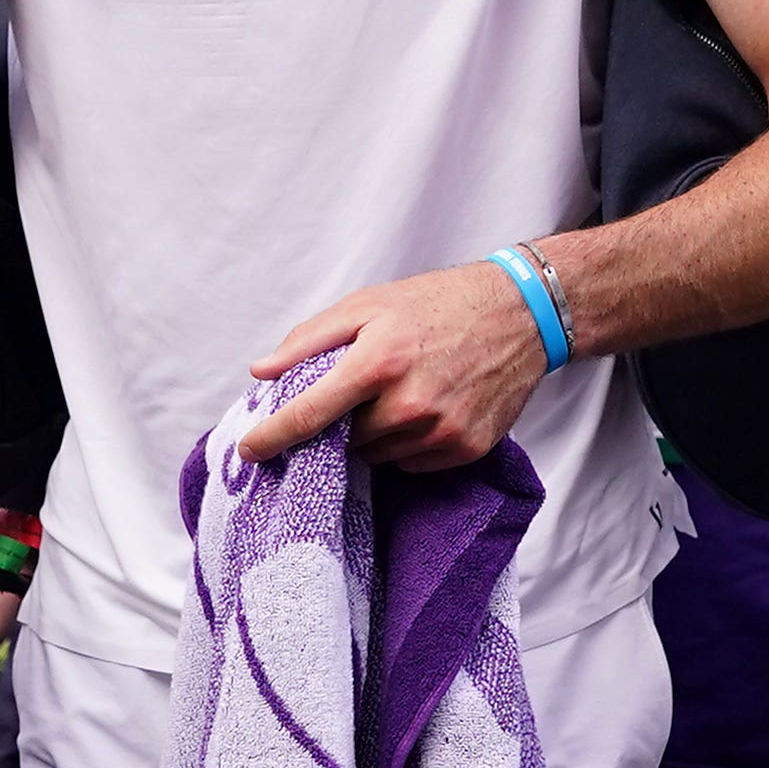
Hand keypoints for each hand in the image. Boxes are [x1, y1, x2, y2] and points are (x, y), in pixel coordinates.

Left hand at [237, 261, 549, 469]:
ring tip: (399, 393)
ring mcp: (441, 431)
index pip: (308, 414)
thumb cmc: (436, 304)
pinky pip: (413, 463)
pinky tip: (425, 408)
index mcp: (377, 363)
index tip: (249, 451)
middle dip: (341, 422)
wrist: (520, 314)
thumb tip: (261, 372)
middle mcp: (409, 404)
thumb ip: (309, 340)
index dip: (272, 437)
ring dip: (375, 434)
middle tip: (360, 390)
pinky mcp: (466, 448)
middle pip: (345, 439)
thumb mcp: (367, 305)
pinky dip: (407, 443)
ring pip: (379, 455)